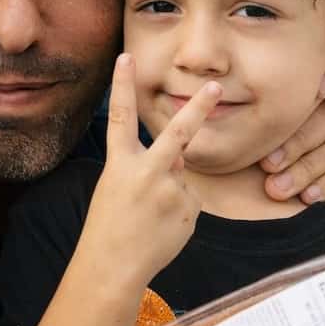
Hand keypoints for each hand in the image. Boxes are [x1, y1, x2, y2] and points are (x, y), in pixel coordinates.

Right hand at [73, 54, 221, 286]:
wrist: (112, 268)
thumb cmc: (109, 227)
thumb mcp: (118, 188)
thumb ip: (150, 167)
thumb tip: (180, 159)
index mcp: (120, 165)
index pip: (121, 117)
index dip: (123, 85)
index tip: (127, 57)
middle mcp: (148, 174)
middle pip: (178, 134)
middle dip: (198, 108)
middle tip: (214, 86)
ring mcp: (172, 193)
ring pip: (182, 180)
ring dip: (171, 194)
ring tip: (150, 219)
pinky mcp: (189, 212)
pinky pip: (189, 203)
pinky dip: (178, 213)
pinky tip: (160, 229)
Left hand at [260, 85, 324, 203]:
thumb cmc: (310, 172)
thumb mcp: (293, 148)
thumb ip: (279, 129)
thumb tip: (243, 123)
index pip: (318, 96)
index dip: (297, 105)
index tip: (274, 113)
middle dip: (296, 144)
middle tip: (267, 167)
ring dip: (311, 168)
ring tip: (282, 188)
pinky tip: (313, 196)